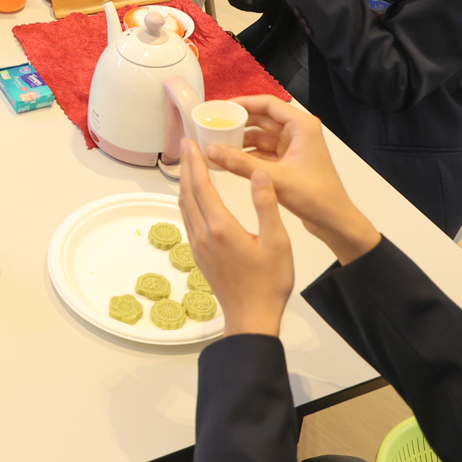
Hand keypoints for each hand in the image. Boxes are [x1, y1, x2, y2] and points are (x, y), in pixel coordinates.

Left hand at [178, 139, 293, 336]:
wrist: (251, 318)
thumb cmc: (268, 283)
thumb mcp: (277, 241)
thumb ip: (266, 205)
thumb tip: (259, 175)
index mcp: (220, 227)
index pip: (201, 186)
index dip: (194, 162)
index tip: (190, 144)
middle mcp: (203, 234)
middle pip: (187, 193)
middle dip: (185, 167)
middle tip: (185, 146)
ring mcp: (198, 246)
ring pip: (184, 206)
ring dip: (185, 183)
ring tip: (188, 165)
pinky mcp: (199, 255)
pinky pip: (188, 219)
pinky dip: (188, 200)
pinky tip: (195, 198)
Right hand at [209, 96, 381, 263]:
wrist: (334, 221)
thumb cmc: (317, 197)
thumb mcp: (274, 177)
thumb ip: (240, 163)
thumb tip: (213, 151)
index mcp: (301, 126)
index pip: (267, 104)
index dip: (242, 103)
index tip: (221, 107)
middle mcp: (298, 133)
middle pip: (262, 118)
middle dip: (238, 122)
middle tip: (215, 125)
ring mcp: (293, 147)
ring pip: (260, 136)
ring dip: (241, 140)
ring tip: (218, 143)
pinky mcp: (288, 162)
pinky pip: (263, 152)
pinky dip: (247, 154)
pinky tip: (230, 160)